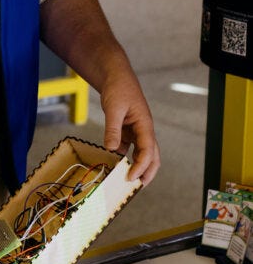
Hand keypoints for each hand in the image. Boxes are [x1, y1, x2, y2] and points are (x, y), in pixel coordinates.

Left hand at [100, 69, 159, 184]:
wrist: (115, 77)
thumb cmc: (119, 89)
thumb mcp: (114, 108)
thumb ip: (113, 129)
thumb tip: (112, 149)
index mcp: (145, 125)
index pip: (147, 151)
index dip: (141, 166)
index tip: (131, 178)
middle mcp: (143, 130)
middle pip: (151, 155)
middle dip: (147, 171)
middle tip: (137, 186)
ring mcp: (136, 130)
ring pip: (141, 153)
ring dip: (137, 166)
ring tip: (127, 180)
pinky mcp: (127, 130)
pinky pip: (129, 147)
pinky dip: (124, 156)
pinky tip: (115, 163)